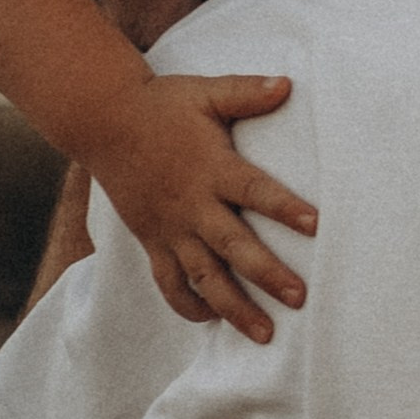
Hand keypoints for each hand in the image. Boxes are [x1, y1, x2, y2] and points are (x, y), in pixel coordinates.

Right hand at [85, 68, 315, 341]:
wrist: (103, 121)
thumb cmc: (162, 104)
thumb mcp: (206, 92)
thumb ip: (247, 92)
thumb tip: (287, 84)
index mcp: (211, 167)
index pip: (254, 191)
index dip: (285, 208)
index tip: (316, 225)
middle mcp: (191, 204)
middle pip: (233, 246)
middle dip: (267, 274)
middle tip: (300, 298)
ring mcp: (170, 228)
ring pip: (204, 277)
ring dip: (234, 307)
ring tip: (265, 334)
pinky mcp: (151, 241)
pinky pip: (169, 282)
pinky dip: (189, 305)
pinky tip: (213, 319)